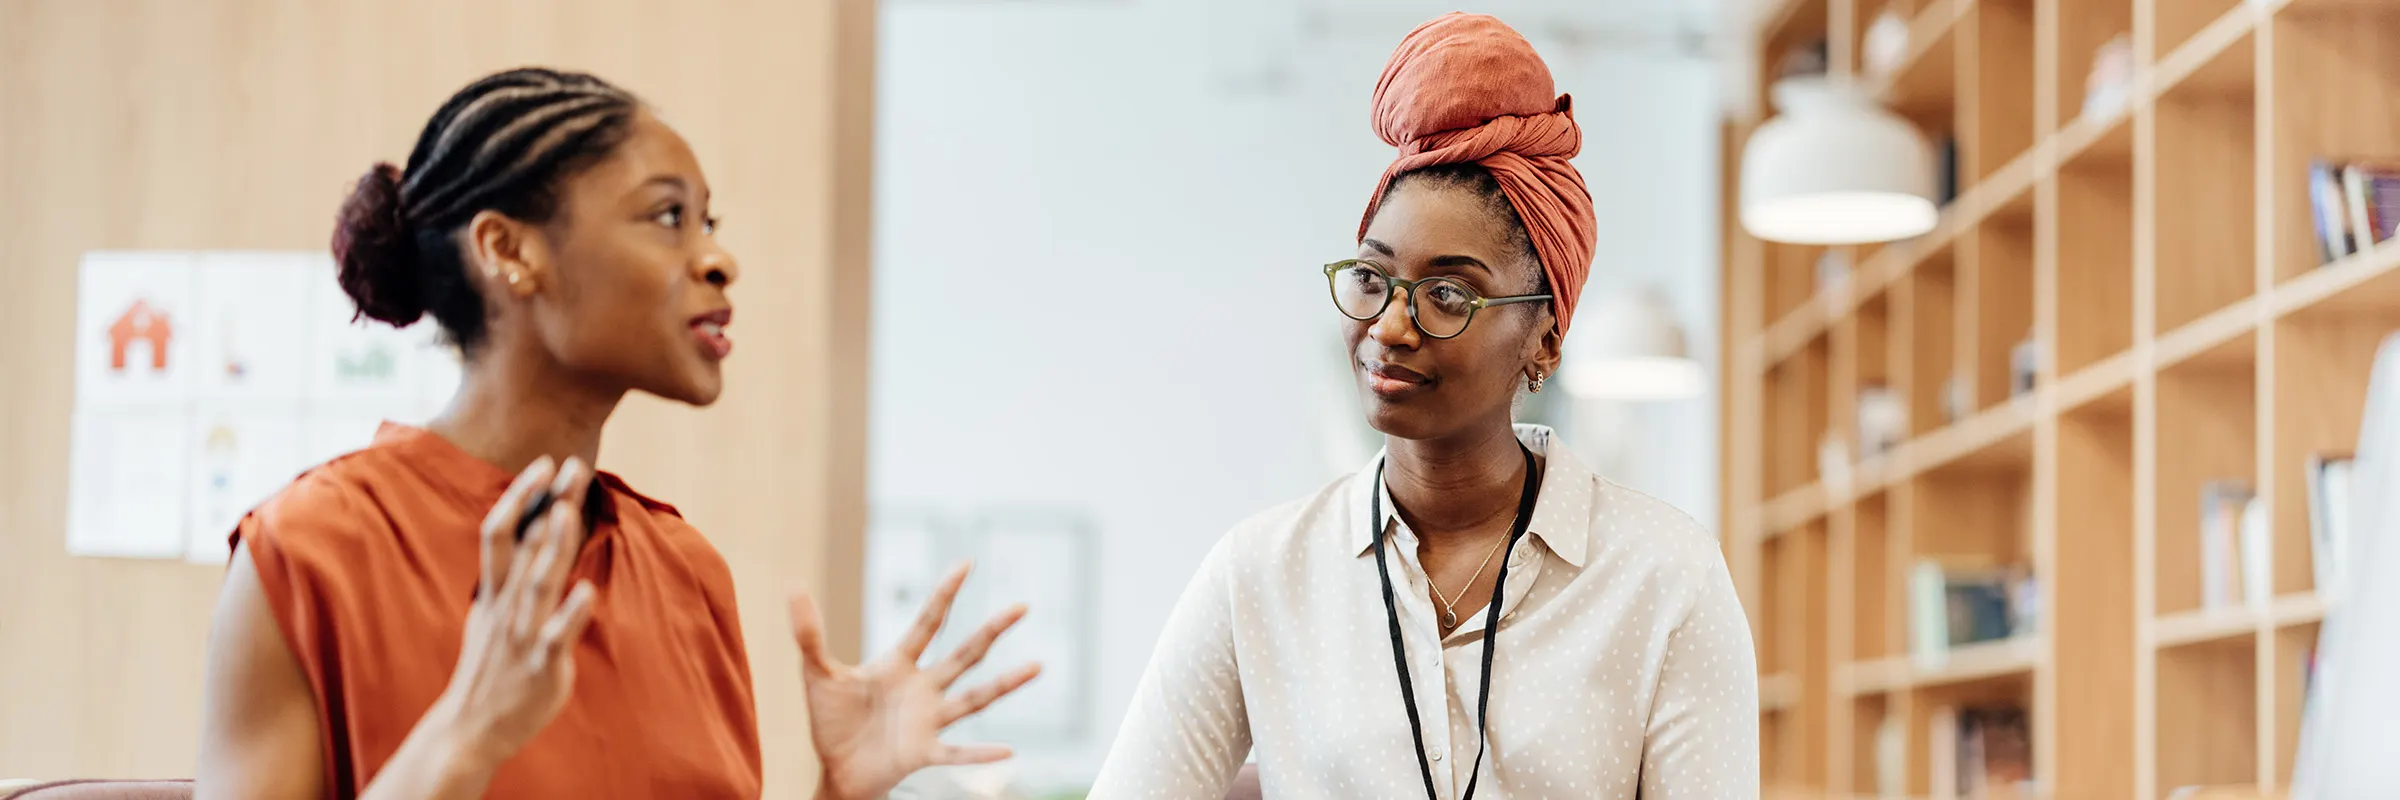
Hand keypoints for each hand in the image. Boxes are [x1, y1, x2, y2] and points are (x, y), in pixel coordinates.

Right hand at [425, 456, 599, 763]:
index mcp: (494, 591)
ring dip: (553, 547)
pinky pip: (555, 636)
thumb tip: (534, 531)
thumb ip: (512, 574)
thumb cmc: (491, 665)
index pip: (500, 531)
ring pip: (537, 583)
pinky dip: (571, 614)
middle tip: (572, 464)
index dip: (521, 495)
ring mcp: (521, 634)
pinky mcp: (540, 665)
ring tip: (569, 510)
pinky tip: (589, 591)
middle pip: (524, 545)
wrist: (471, 728)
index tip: (545, 463)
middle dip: (547, 504)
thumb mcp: (492, 612)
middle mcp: (506, 606)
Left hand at [791, 563, 1042, 799]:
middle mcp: (923, 688)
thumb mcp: (817, 674)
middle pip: (964, 654)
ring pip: (974, 699)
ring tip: (1036, 666)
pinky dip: (980, 754)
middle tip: (1021, 607)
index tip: (965, 564)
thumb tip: (793, 589)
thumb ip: (810, 635)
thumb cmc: (831, 720)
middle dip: (992, 630)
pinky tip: (1007, 751)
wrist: (835, 769)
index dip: (945, 594)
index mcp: (899, 664)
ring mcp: (928, 720)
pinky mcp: (924, 752)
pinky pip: (957, 752)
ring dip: (1005, 684)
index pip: (928, 622)